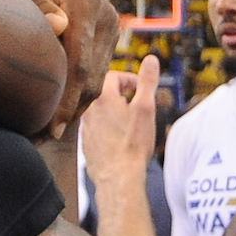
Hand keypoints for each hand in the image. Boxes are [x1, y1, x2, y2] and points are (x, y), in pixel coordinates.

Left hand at [0, 0, 118, 134]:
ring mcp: (110, 31)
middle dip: (69, 111)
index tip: (50, 126)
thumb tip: (57, 25)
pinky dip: (78, 99)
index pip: (79, 62)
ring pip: (96, 82)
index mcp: (86, 5)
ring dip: (74, 110)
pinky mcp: (107, 41)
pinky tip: (57, 118)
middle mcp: (106, 19)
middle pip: (91, 78)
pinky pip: (95, 77)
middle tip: (41, 139)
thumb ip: (34, 2)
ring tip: (45, 135)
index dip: (66, 99)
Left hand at [76, 57, 160, 195]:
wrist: (118, 177)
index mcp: (101, 97)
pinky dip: (107, 126)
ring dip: (114, 110)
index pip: (113, 76)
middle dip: (122, 94)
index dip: (130, 79)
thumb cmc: (132, 143)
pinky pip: (96, 127)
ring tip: (130, 121)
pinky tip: (120, 137)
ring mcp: (84, 127)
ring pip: (99, 110)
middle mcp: (88, 109)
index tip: (141, 89)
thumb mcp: (145, 108)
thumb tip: (150, 58)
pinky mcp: (85, 142)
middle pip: (104, 92)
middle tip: (137, 103)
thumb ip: (147, 81)